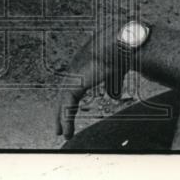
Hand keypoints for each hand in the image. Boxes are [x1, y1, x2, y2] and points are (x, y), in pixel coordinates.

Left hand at [55, 21, 127, 140]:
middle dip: (62, 111)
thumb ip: (112, 84)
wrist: (119, 45)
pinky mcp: (74, 83)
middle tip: (60, 127)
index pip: (73, 87)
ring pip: (63, 102)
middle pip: (65, 95)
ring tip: (63, 133)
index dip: (71, 102)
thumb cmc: (119, 53)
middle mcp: (75, 70)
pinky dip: (65, 120)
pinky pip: (66, 106)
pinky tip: (66, 131)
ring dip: (62, 119)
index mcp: (84, 66)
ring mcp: (73, 76)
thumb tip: (112, 96)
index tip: (70, 113)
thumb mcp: (115, 72)